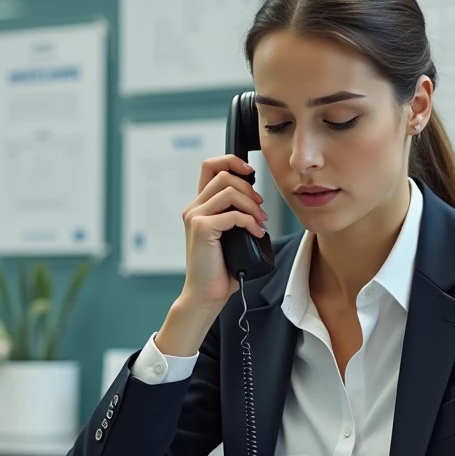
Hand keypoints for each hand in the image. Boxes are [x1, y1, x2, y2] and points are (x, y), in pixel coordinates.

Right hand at [178, 155, 267, 309]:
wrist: (207, 294)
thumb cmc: (221, 268)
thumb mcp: (231, 234)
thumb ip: (236, 214)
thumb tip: (257, 201)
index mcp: (200, 206)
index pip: (210, 166)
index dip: (231, 161)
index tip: (250, 172)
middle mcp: (194, 208)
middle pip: (224, 176)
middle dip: (249, 189)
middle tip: (261, 209)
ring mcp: (195, 217)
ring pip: (229, 191)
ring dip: (251, 205)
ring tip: (260, 222)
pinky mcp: (201, 228)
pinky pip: (233, 214)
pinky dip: (250, 222)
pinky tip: (256, 234)